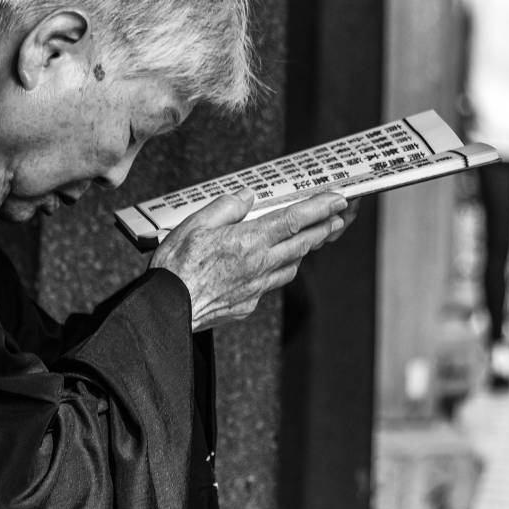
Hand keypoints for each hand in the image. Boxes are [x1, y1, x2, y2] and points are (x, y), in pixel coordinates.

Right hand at [149, 188, 358, 330]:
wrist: (167, 310)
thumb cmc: (176, 267)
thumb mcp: (195, 224)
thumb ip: (226, 207)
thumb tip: (247, 198)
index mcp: (248, 241)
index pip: (294, 220)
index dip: (320, 208)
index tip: (338, 200)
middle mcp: (259, 265)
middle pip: (303, 243)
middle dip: (325, 227)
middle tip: (340, 216)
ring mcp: (256, 287)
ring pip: (293, 265)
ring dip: (309, 248)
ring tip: (318, 236)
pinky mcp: (248, 303)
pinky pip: (276, 282)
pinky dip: (285, 267)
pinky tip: (282, 262)